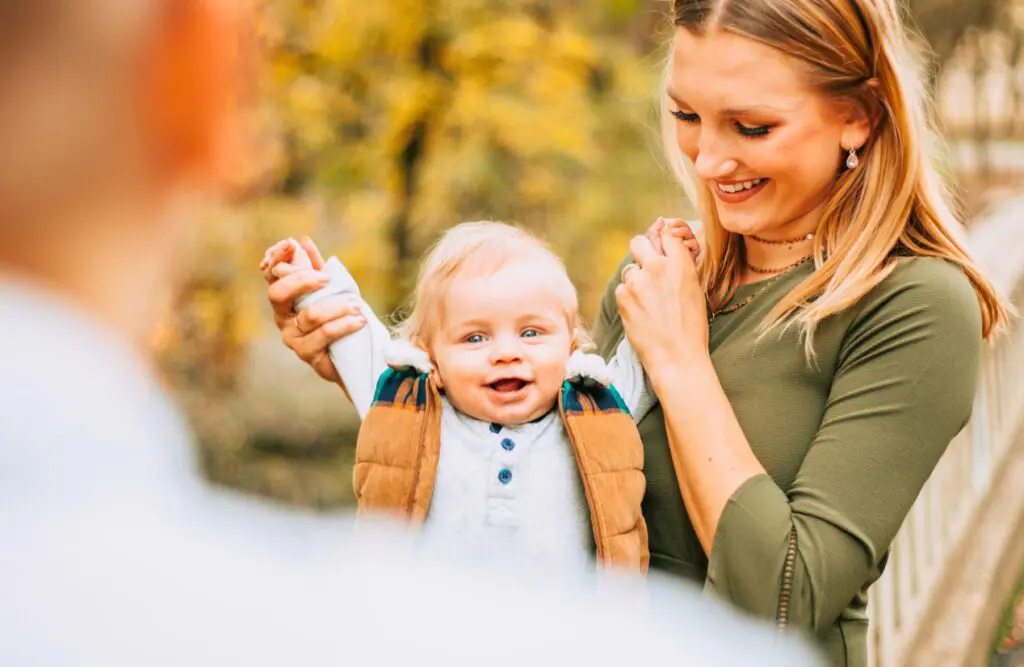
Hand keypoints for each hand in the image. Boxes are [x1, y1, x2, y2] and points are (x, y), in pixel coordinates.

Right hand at [260, 236, 366, 384]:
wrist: (352, 353)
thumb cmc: (336, 317)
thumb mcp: (328, 288)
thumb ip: (315, 266)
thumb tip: (303, 241)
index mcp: (284, 298)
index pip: (271, 274)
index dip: (276, 257)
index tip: (291, 244)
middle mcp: (282, 317)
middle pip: (278, 293)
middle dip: (302, 280)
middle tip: (327, 278)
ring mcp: (292, 337)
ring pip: (309, 315)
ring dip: (337, 306)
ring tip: (357, 305)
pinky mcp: (307, 353)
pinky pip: (325, 334)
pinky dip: (344, 324)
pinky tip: (359, 320)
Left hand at [615, 225, 708, 375]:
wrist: (677, 356)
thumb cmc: (691, 326)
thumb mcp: (694, 289)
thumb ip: (680, 266)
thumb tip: (667, 249)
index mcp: (680, 263)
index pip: (666, 234)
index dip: (662, 239)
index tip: (660, 246)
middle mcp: (657, 267)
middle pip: (639, 241)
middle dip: (641, 251)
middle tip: (645, 266)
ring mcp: (637, 281)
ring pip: (629, 269)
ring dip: (635, 281)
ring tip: (647, 302)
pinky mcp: (622, 297)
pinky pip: (621, 289)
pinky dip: (628, 298)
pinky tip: (640, 313)